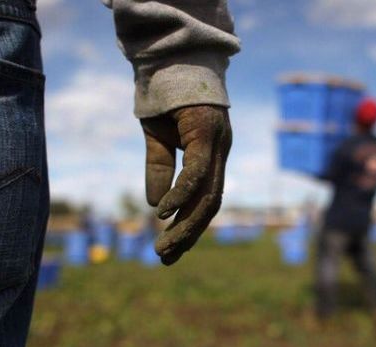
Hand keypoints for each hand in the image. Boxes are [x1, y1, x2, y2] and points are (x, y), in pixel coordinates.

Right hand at [140, 106, 231, 264]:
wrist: (170, 58)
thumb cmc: (166, 98)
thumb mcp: (158, 139)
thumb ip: (159, 170)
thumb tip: (155, 206)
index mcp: (211, 155)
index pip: (207, 199)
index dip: (190, 226)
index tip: (171, 248)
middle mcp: (220, 153)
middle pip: (211, 204)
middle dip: (189, 235)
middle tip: (166, 259)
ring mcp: (217, 143)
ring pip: (208, 194)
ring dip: (187, 225)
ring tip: (164, 248)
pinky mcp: (206, 131)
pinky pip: (197, 170)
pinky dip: (181, 194)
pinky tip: (164, 213)